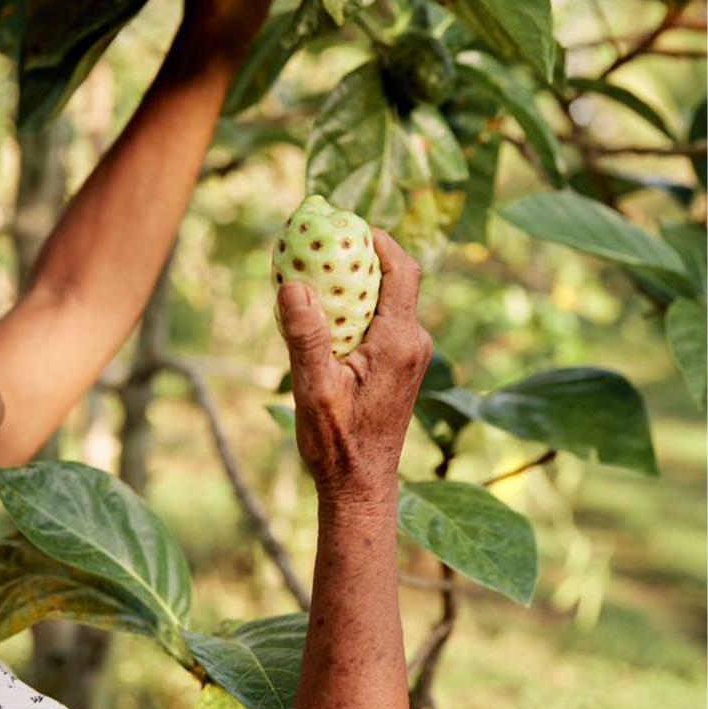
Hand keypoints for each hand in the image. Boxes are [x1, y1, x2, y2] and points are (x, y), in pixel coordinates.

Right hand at [277, 230, 432, 505]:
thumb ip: (306, 336)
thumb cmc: (339, 443)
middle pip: (395, 279)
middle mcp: (413, 343)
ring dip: (357, 283)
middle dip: (361, 256)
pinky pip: (382, 320)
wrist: (361, 486)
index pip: (402, 270)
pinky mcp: (401, 365)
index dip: (379, 239)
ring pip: (388, 300)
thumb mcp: (313, 389)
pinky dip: (357, 307)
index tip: (348, 222)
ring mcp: (410, 355)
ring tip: (318, 273)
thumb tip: (294, 284)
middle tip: (324, 241)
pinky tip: (324, 314)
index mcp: (399, 342)